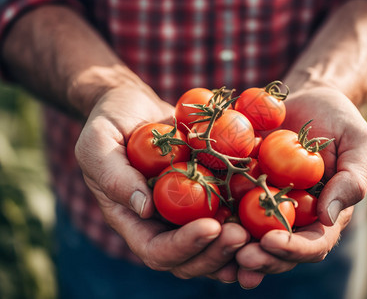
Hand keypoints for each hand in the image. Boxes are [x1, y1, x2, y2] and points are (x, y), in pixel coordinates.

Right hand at [74, 86, 249, 281]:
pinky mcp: (208, 194)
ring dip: (238, 247)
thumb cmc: (110, 122)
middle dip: (217, 252)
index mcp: (133, 220)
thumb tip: (145, 209)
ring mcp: (187, 212)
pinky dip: (250, 222)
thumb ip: (114, 175)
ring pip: (215, 246)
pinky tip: (269, 214)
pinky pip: (230, 215)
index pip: (157, 250)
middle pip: (191, 259)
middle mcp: (163, 224)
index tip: (210, 228)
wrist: (135, 108)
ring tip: (260, 234)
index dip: (183, 247)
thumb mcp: (98, 143)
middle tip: (241, 235)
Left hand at [235, 86, 366, 285]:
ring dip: (234, 248)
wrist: (307, 100)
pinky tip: (200, 221)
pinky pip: (228, 206)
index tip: (272, 241)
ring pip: (250, 236)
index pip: (314, 243)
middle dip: (261, 258)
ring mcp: (267, 204)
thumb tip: (330, 217)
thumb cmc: (338, 120)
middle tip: (241, 257)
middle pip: (278, 249)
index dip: (294, 249)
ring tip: (217, 246)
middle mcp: (295, 216)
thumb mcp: (358, 143)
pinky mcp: (244, 188)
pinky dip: (216, 217)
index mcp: (325, 213)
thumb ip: (352, 179)